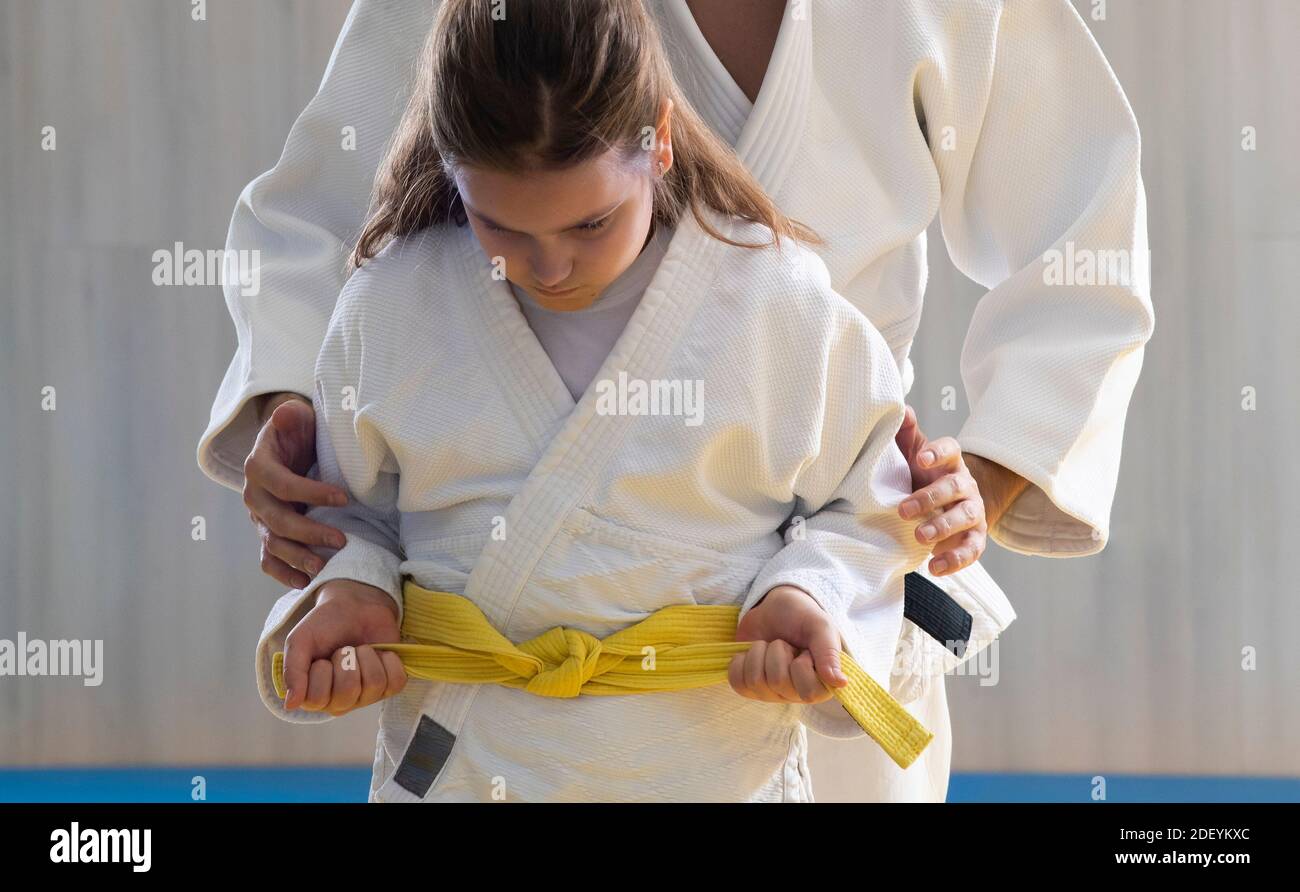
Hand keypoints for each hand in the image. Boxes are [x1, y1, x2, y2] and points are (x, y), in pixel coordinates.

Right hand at [243, 394, 349, 587]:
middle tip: (341, 541)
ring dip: (297, 557)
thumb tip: (284, 415)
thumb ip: (289, 415)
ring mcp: (258, 518)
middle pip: (277, 520)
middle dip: (309, 532)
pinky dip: (283, 573)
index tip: (343, 498)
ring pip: (272, 544)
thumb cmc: (298, 430)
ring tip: (323, 568)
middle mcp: (254, 496)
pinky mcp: (267, 533)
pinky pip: (268, 559)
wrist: (287, 445)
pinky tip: (303, 583)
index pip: (282, 484)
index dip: (310, 492)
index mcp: (258, 466)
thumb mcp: (295, 416)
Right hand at [281, 579, 405, 714]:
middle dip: (345, 661)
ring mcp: (367, 696)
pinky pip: (396, 682)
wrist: (355, 606)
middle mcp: (340, 701)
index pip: (317, 699)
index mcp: (314, 696)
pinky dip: (389, 660)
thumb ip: (292, 671)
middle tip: (343, 650)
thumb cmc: (325, 625)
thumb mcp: (300, 641)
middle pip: (347, 693)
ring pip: (373, 685)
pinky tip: (380, 652)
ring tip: (360, 649)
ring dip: (367, 656)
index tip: (321, 657)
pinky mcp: (390, 685)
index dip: (320, 671)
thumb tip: (291, 703)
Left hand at [728, 585, 847, 704]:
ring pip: (755, 680)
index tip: (805, 650)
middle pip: (777, 682)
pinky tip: (751, 653)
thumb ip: (829, 653)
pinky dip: (740, 661)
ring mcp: (770, 692)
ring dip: (759, 652)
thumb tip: (840, 683)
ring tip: (770, 645)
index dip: (802, 665)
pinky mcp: (748, 686)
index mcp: (821, 684)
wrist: (774, 606)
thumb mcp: (821, 627)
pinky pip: (737, 682)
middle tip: (785, 643)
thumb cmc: (801, 617)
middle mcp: (795, 694)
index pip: (809, 692)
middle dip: (778, 651)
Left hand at [894, 405, 987, 575]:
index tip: (922, 458)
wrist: (948, 507)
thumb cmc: (923, 477)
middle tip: (903, 510)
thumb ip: (906, 435)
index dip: (938, 452)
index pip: (951, 450)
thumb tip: (901, 409)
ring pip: (965, 517)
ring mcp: (973, 512)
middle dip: (930, 498)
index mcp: (950, 463)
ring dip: (943, 527)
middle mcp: (965, 486)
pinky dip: (955, 559)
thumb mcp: (912, 455)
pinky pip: (971, 550)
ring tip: (919, 537)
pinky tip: (934, 567)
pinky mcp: (974, 539)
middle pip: (955, 487)